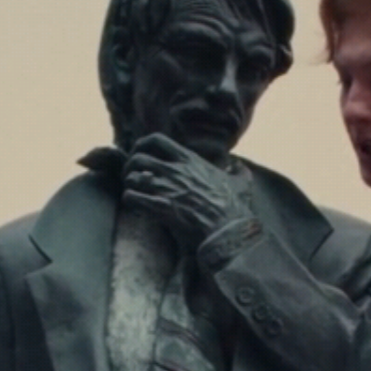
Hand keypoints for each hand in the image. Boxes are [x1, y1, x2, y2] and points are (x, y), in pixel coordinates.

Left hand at [123, 133, 248, 249]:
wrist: (227, 229)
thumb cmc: (234, 208)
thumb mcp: (242, 185)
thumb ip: (239, 173)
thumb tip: (238, 167)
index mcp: (190, 160)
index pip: (157, 140)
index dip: (143, 144)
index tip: (141, 153)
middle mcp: (173, 170)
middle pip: (138, 157)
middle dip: (131, 166)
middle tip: (134, 176)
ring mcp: (164, 187)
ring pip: (131, 177)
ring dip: (129, 184)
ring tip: (134, 191)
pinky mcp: (158, 207)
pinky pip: (131, 197)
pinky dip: (129, 200)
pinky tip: (136, 205)